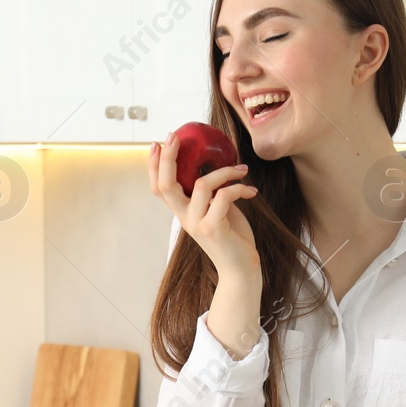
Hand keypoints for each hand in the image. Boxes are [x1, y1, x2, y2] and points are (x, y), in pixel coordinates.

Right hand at [149, 134, 258, 278]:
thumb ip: (211, 194)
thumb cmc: (232, 238)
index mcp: (182, 213)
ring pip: (201, 184)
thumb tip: (216, 168)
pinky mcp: (213, 229)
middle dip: (169, 157)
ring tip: (242, 169)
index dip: (154, 166)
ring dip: (225, 171)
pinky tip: (251, 191)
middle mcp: (184, 218)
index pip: (158, 188)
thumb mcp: (218, 211)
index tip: (157, 143)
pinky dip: (239, 188)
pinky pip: (223, 196)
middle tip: (175, 136)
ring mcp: (197, 224)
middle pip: (166, 184)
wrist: (241, 270)